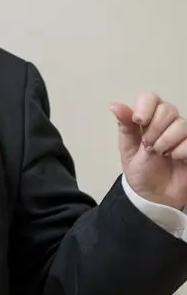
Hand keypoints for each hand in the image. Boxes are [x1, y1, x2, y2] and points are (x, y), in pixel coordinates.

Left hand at [111, 93, 186, 210]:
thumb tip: (114, 106)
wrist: (155, 197)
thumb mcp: (128, 150)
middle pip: (167, 109)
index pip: (150, 98)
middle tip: (148, 145)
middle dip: (155, 128)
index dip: (146, 106)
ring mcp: (183, 134)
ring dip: (166, 141)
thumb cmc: (141, 172)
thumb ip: (125, 127)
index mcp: (149, 120)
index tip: (139, 121)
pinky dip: (180, 150)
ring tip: (161, 154)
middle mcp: (168, 123)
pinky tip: (175, 158)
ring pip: (181, 124)